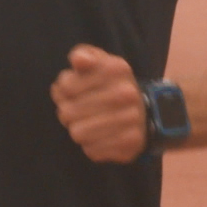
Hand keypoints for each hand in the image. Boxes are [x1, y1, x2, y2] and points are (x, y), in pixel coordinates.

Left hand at [51, 44, 145, 162]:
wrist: (144, 112)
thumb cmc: (110, 84)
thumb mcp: (98, 62)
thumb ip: (83, 55)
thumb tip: (79, 60)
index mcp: (116, 69)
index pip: (66, 85)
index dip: (62, 90)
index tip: (70, 91)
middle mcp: (127, 93)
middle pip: (68, 112)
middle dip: (67, 112)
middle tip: (76, 110)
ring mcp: (131, 120)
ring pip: (78, 133)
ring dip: (78, 130)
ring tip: (87, 123)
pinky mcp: (130, 145)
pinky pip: (91, 151)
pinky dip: (92, 145)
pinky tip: (101, 136)